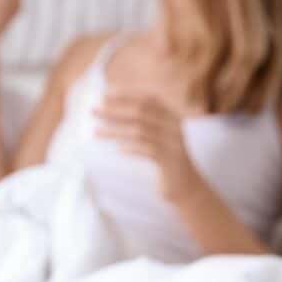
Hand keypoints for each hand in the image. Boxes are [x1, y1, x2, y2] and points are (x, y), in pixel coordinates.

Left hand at [93, 90, 208, 204]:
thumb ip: (144, 124)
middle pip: (141, 112)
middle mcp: (174, 126)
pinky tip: (118, 150)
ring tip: (95, 132)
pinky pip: (148, 150)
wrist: (188, 187)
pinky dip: (132, 148)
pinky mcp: (170, 160)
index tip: (105, 94)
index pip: (148, 99)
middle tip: (93, 110)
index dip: (127, 95)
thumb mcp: (157, 140)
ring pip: (140, 131)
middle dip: (114, 110)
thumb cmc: (167, 162)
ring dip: (115, 130)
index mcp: (171, 117)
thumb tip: (114, 113)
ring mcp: (173, 143)